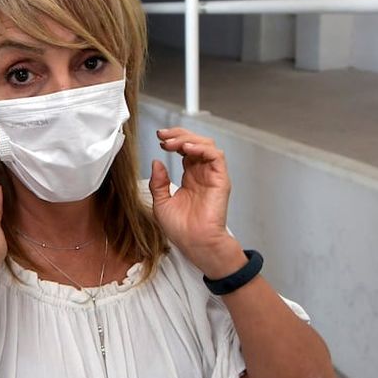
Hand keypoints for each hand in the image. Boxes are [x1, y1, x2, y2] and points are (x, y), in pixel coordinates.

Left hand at [148, 127, 245, 278]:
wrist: (194, 243)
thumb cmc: (181, 230)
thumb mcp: (161, 203)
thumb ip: (158, 182)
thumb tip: (156, 162)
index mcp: (190, 178)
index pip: (185, 150)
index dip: (173, 141)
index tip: (159, 138)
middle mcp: (202, 174)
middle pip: (195, 143)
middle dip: (178, 134)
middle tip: (163, 135)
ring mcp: (212, 176)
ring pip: (206, 145)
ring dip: (188, 139)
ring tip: (171, 142)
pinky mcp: (220, 179)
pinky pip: (215, 156)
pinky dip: (201, 148)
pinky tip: (186, 148)